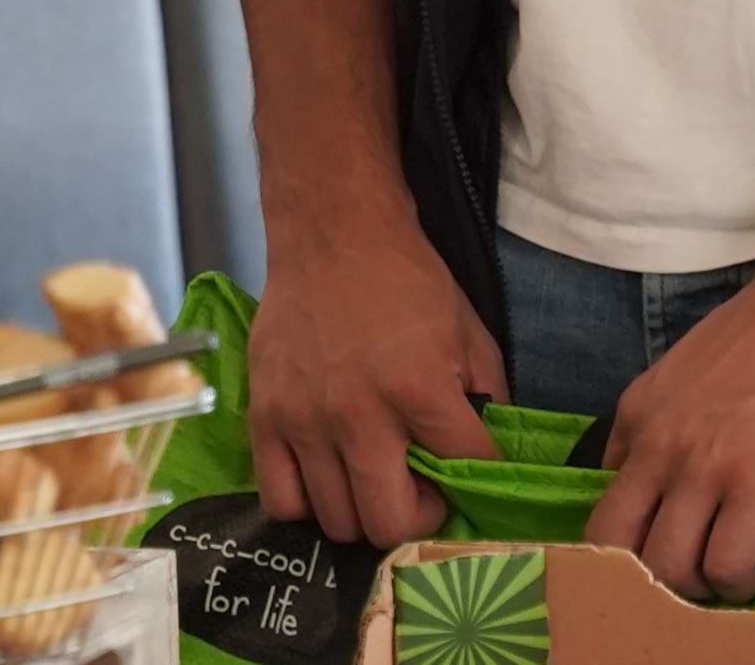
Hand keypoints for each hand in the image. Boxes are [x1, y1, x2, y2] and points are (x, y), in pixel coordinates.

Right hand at [247, 191, 504, 547]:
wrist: (333, 232)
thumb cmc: (406, 280)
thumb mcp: (470, 331)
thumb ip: (489, 397)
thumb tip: (488, 457)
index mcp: (420, 388)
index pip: (465, 471)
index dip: (476, 480)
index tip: (465, 471)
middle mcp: (359, 415)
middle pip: (390, 523)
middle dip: (417, 516)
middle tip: (419, 487)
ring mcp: (305, 420)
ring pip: (336, 521)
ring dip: (363, 510)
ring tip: (372, 478)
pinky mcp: (265, 417)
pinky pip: (280, 501)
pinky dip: (307, 504)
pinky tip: (325, 476)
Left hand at [581, 220, 754, 604]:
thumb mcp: (685, 373)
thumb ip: (664, 421)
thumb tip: (663, 473)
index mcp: (636, 414)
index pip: (600, 499)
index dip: (626, 538)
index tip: (659, 545)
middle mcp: (655, 445)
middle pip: (612, 544)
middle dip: (643, 577)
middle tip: (685, 574)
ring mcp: (702, 468)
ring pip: (665, 566)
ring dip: (695, 585)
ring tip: (726, 575)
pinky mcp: (754, 485)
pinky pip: (726, 563)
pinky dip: (738, 581)